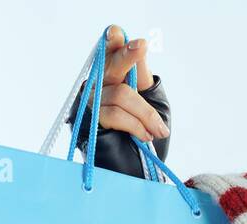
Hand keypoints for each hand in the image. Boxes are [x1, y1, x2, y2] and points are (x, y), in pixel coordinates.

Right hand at [84, 24, 169, 141]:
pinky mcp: (89, 119)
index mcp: (117, 73)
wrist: (137, 166)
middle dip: (127, 55)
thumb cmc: (146, 132)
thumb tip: (140, 46)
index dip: (116, 39)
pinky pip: (113, 114)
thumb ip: (143, 77)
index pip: (112, 49)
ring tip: (157, 130)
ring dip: (145, 114)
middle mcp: (101, 82)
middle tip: (141, 46)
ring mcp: (92, 100)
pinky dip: (135, 125)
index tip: (124, 34)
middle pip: (112, 63)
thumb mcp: (154, 102)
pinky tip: (145, 136)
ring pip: (121, 94)